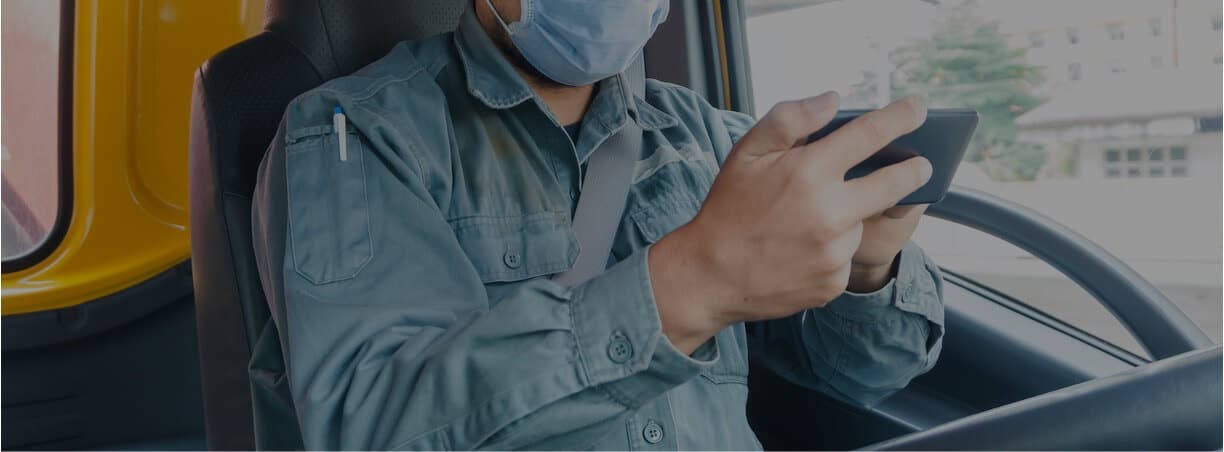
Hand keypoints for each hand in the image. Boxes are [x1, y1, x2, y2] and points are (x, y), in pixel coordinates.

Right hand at [649, 93, 930, 352]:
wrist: (709, 276)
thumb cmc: (727, 208)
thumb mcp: (746, 151)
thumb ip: (791, 118)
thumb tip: (833, 100)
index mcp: (810, 172)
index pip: (870, 135)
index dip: (900, 118)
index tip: (917, 109)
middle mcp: (831, 212)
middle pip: (894, 184)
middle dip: (913, 170)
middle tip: (921, 165)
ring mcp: (835, 252)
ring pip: (859, 224)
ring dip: (848, 218)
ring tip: (806, 223)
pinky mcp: (833, 282)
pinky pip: (844, 258)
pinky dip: (831, 251)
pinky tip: (801, 250)